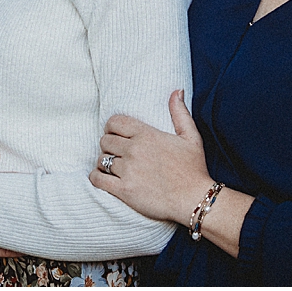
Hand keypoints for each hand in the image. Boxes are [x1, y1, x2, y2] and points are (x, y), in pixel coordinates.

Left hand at [89, 89, 214, 225]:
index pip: (115, 122)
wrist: (195, 199)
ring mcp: (128, 170)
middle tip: (116, 154)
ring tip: (112, 168)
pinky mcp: (124, 190)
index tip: (115, 135)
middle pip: (105, 140)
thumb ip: (180, 112)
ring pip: (101, 159)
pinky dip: (96, 177)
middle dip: (109, 146)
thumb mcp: (191, 137)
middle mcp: (134, 149)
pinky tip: (103, 179)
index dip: (111, 127)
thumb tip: (176, 91)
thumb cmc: (193, 169)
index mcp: (146, 134)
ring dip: (104, 163)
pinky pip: (97, 179)